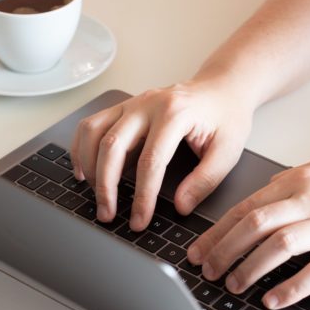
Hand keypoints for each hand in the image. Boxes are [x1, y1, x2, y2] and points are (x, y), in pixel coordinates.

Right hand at [71, 81, 253, 230]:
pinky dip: (81, 148)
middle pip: (113, 146)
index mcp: (175, 114)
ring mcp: (132, 104)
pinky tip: (84, 171)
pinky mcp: (124, 108)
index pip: (151, 161)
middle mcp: (148, 104)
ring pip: (94, 132)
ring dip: (89, 166)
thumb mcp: (228, 151)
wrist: (222, 89)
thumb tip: (180, 206)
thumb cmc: (226, 118)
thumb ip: (205, 180)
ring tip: (96, 195)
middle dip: (106, 185)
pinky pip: (92, 125)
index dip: (142, 196)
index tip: (139, 220)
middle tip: (107, 214)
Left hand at [186, 149, 309, 308]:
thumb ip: (292, 186)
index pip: (247, 206)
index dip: (217, 231)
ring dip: (249, 268)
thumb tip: (258, 203)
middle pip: (255, 224)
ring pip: (279, 245)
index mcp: (302, 179)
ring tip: (233, 285)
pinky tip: (273, 299)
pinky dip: (290, 286)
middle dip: (223, 250)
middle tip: (206, 271)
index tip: (198, 249)